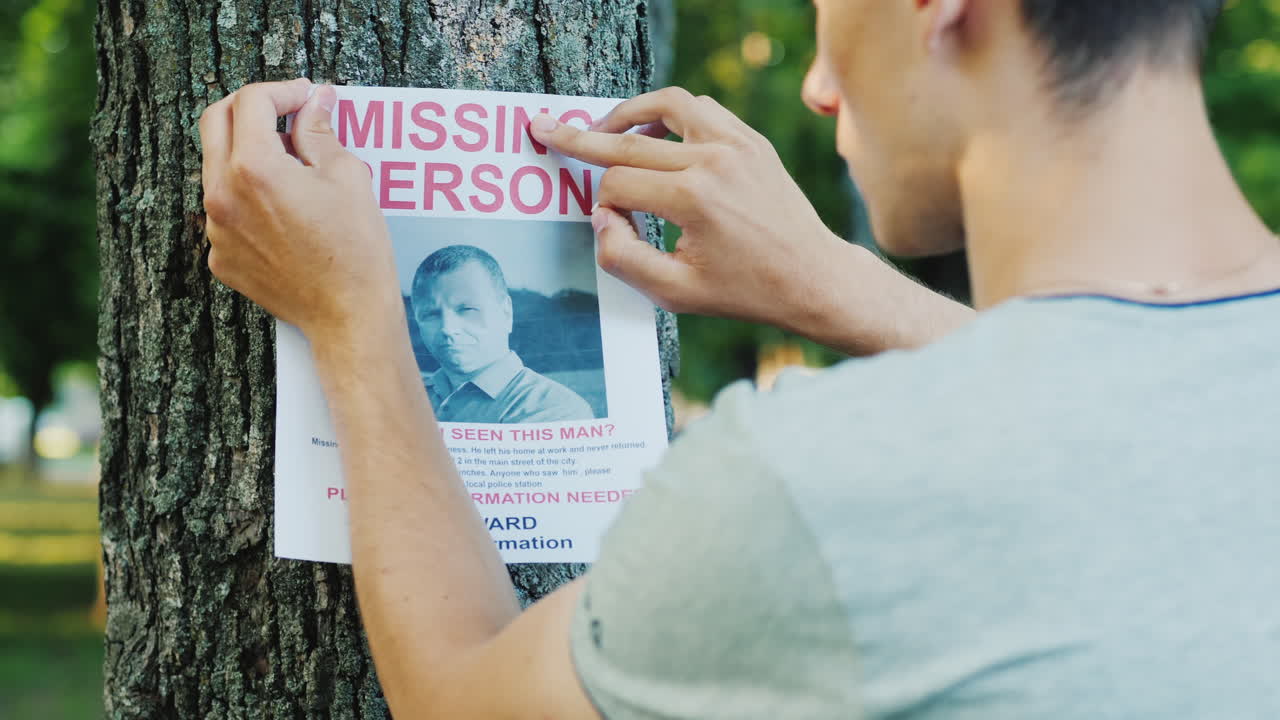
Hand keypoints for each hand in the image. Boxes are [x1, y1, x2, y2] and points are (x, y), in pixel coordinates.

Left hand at [200, 79, 400, 342]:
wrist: (347, 316)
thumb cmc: (355, 249)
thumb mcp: (347, 177)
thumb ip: (320, 131)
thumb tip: (314, 101)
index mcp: (253, 168)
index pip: (251, 101)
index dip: (282, 90)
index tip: (305, 97)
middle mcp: (221, 195)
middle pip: (215, 122)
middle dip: (250, 107)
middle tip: (284, 112)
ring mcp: (215, 229)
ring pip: (217, 168)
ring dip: (247, 153)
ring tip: (291, 167)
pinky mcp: (220, 257)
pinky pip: (224, 210)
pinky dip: (248, 198)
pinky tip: (284, 211)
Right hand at [530, 87, 849, 332]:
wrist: (811, 277)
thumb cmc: (743, 291)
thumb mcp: (674, 294)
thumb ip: (622, 259)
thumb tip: (599, 217)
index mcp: (693, 199)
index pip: (617, 186)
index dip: (602, 208)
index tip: (612, 229)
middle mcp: (713, 161)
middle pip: (628, 142)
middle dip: (581, 140)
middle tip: (545, 127)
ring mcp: (736, 143)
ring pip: (666, 104)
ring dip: (628, 114)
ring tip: (603, 130)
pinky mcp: (751, 140)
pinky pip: (700, 108)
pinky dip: (669, 114)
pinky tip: (653, 137)